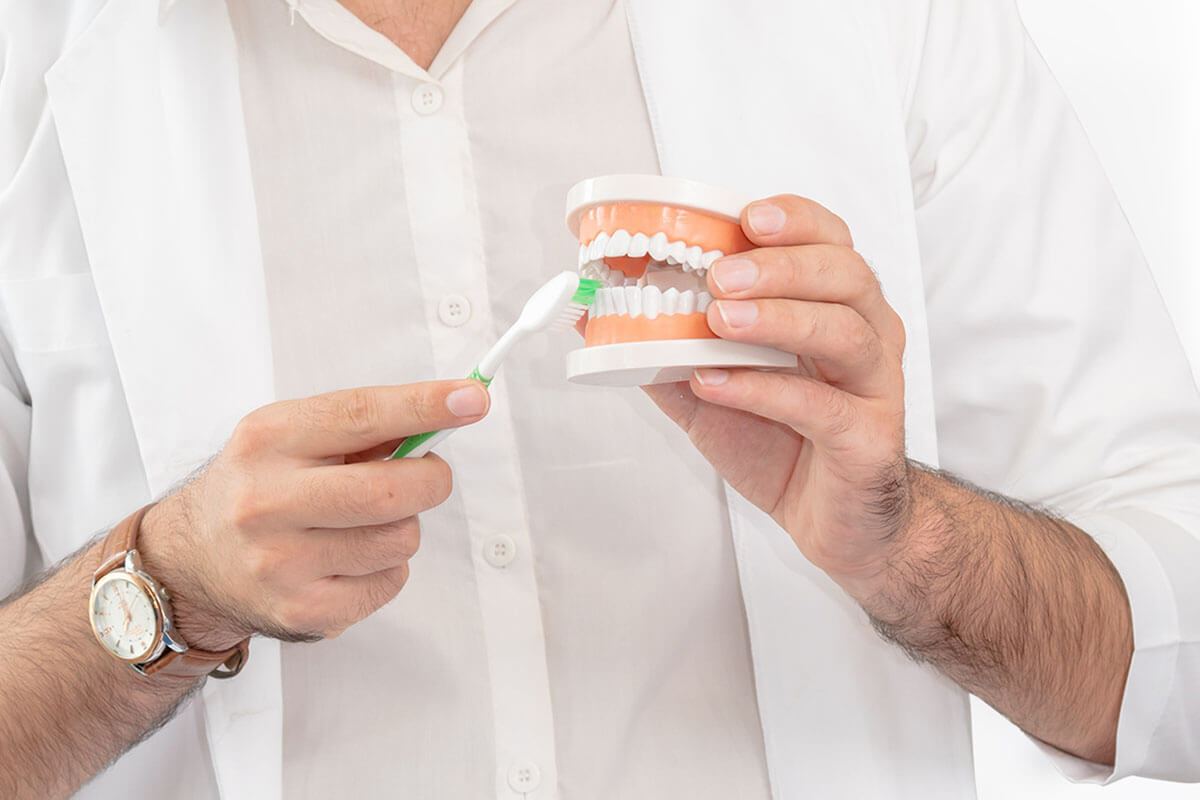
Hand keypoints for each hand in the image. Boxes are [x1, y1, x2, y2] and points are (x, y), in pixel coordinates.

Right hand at [137, 380, 489, 648]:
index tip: (471, 399)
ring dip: (403, 526)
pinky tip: (350, 558)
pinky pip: (391, 581)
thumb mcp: (292, 436)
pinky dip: (387, 566)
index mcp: (268, 440)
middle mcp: (267, 502)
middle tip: (425, 475)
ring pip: (401, 539)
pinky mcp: (303, 612)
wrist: (192, 560)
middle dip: (430, 479)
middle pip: (390, 491)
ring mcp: (282, 563)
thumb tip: (450, 410)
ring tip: (365, 522)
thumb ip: (365, 425)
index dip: (424, 406)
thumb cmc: (259, 486)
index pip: (360, 416)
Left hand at [646, 195, 909, 586]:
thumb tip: (600, 316)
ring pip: (845, 331)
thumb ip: (666, 350)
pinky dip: (766, 391)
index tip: (746, 217)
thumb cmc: (783, 443)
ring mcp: (874, 386)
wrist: (831, 520)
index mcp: (836, 306)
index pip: (829, 241)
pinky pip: (823, 407)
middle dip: (781, 266)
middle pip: (845, 274)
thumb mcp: (711, 389)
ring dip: (779, 318)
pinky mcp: (868, 439)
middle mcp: (867, 334)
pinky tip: (718, 383)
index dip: (795, 220)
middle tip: (722, 276)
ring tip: (720, 322)